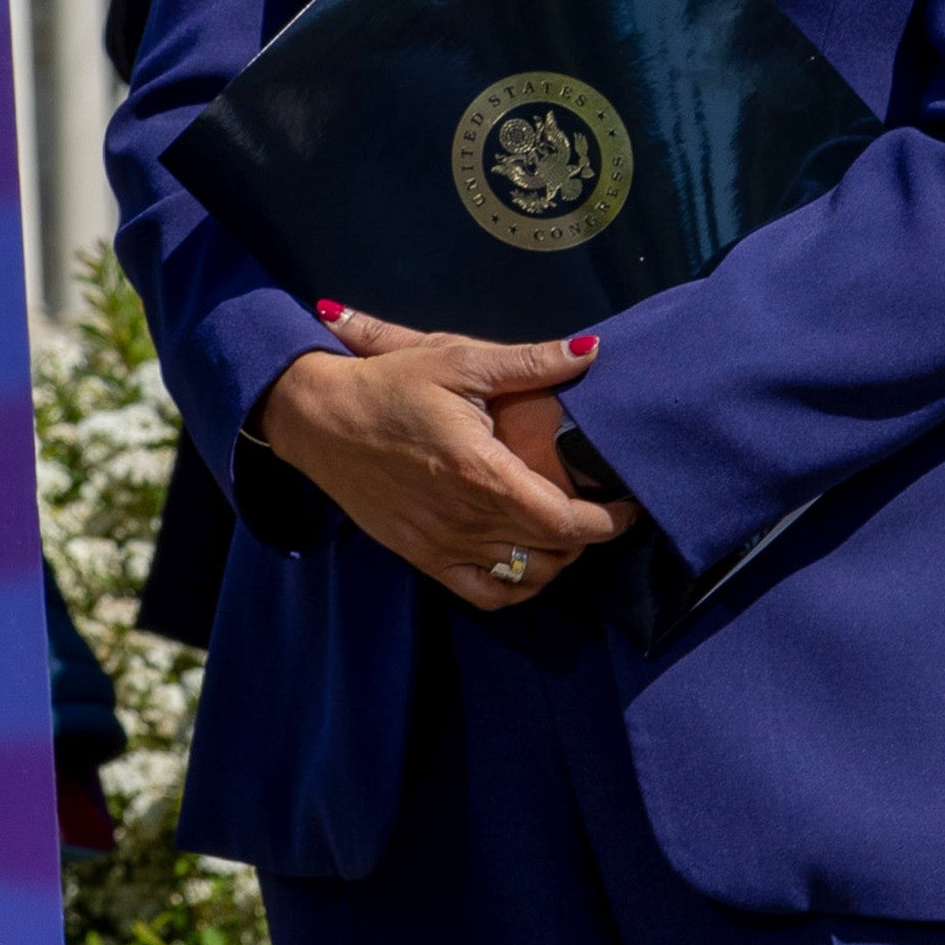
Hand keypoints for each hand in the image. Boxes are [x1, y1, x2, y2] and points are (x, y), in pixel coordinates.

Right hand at [249, 304, 624, 611]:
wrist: (316, 416)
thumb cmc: (389, 384)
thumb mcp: (457, 360)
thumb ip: (528, 363)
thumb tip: (590, 351)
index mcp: (482, 472)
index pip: (567, 522)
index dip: (609, 521)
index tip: (628, 504)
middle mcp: (466, 518)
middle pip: (554, 550)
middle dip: (588, 532)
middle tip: (596, 503)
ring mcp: (443, 544)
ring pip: (527, 574)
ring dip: (557, 557)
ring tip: (562, 525)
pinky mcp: (422, 557)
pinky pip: (487, 593)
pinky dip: (518, 585)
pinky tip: (525, 559)